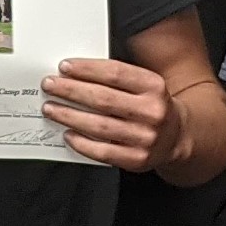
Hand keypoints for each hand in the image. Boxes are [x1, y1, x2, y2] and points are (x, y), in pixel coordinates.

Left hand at [43, 56, 173, 171]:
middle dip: (70, 90)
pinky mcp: (137, 159)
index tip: (64, 67)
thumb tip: (75, 73)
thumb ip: (116, 78)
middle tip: (50, 85)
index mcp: (154, 87)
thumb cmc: (149, 106)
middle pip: (103, 99)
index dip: (87, 69)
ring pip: (99, 125)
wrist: (176, 137)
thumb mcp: (144, 85)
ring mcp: (146, 137)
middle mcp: (153, 112)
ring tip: (51, 108)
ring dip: (69, 115)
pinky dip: (81, 142)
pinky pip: (102, 151)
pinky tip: (67, 133)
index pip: (115, 73)